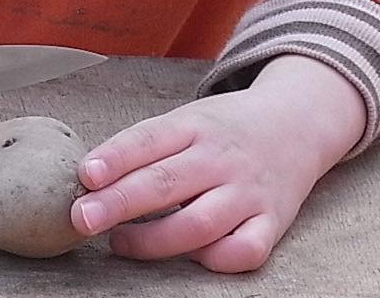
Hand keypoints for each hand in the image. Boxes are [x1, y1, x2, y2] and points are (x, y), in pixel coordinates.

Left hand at [70, 54, 365, 272]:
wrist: (297, 124)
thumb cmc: (224, 129)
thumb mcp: (188, 120)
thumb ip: (147, 147)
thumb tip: (89, 181)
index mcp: (197, 125)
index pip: (151, 138)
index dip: (116, 157)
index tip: (85, 174)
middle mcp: (222, 157)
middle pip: (167, 182)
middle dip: (120, 203)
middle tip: (82, 218)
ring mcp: (248, 191)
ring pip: (199, 224)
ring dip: (153, 240)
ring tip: (118, 242)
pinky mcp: (272, 222)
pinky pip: (245, 250)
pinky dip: (215, 259)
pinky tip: (189, 257)